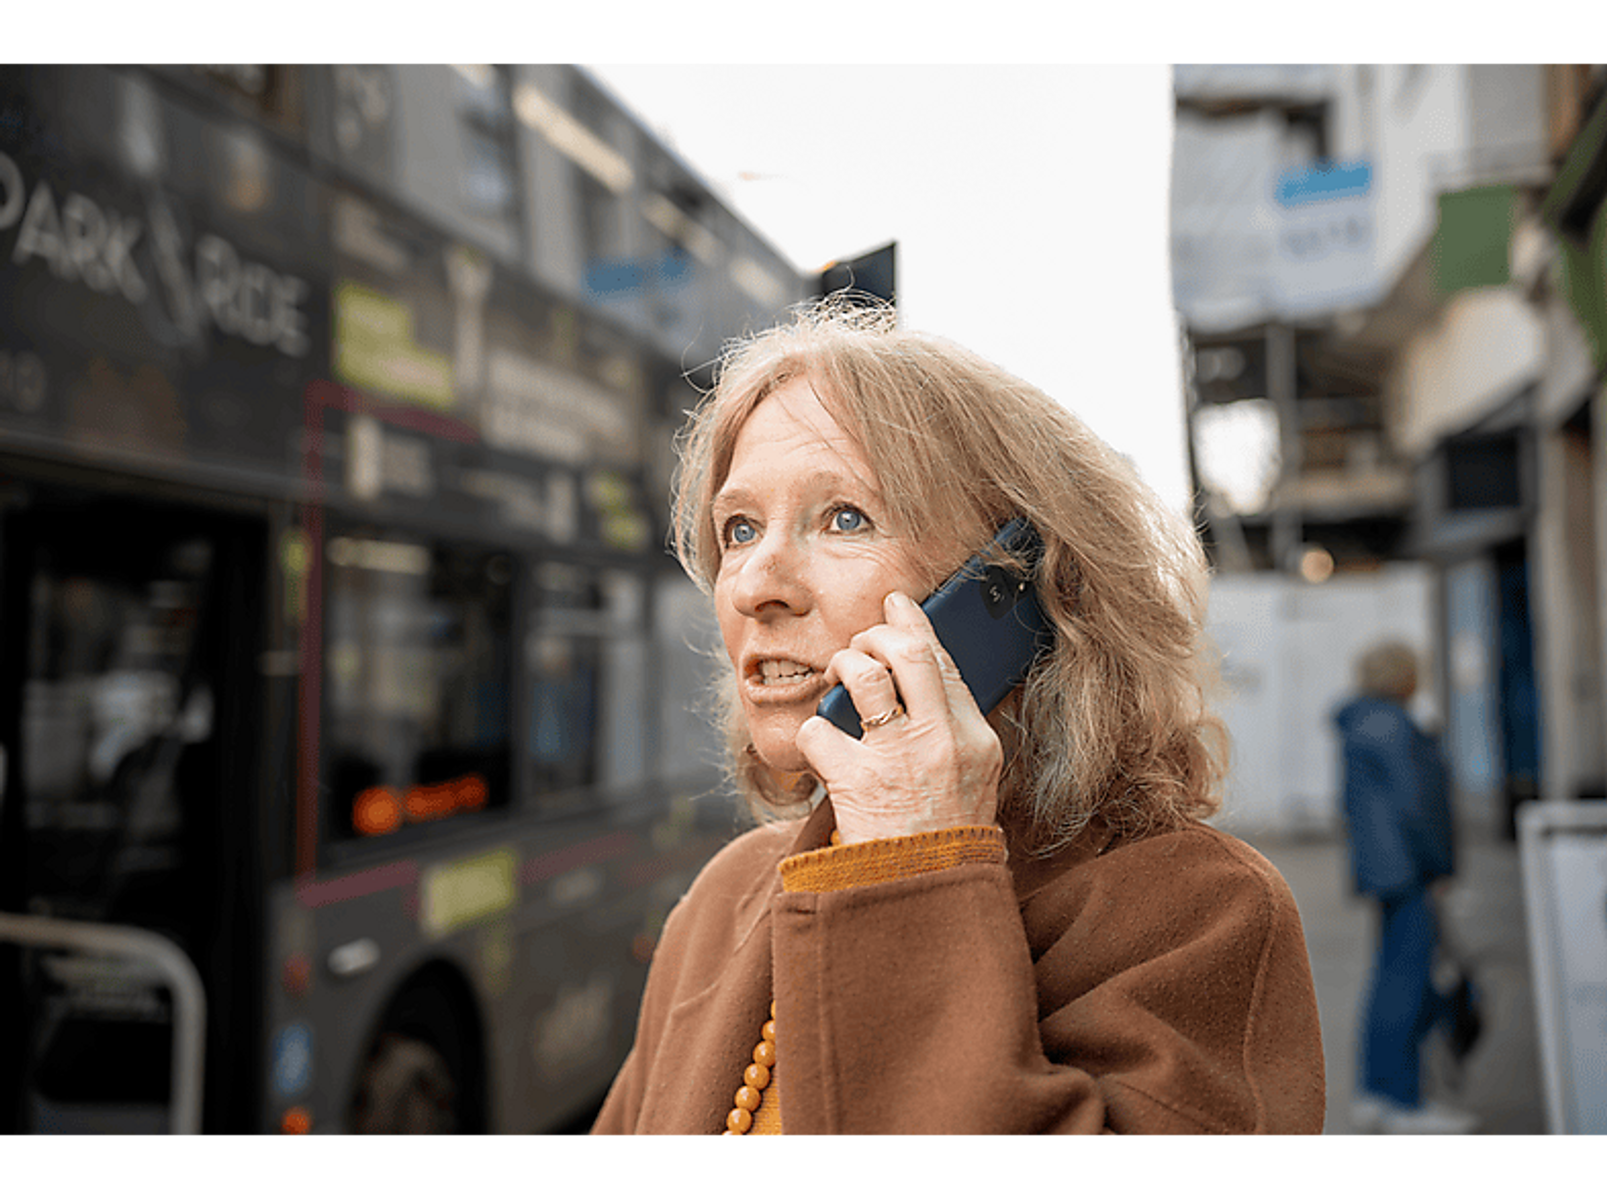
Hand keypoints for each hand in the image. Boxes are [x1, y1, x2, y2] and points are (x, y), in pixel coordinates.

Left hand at [796, 590, 1002, 843]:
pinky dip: (813, 732)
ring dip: (842, 666)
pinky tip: (821, 747)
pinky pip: (819, 728)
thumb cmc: (945, 838)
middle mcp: (942, 740)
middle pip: (908, 652)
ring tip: (836, 679)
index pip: (945, 662)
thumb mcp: (975, 780)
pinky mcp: (857, 781)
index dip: (915, 625)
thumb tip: (926, 675)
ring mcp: (899, 759)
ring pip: (864, 675)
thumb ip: (953, 729)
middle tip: (861, 644)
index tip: (897, 605)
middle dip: (876, 635)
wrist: (926, 896)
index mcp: (976, 738)